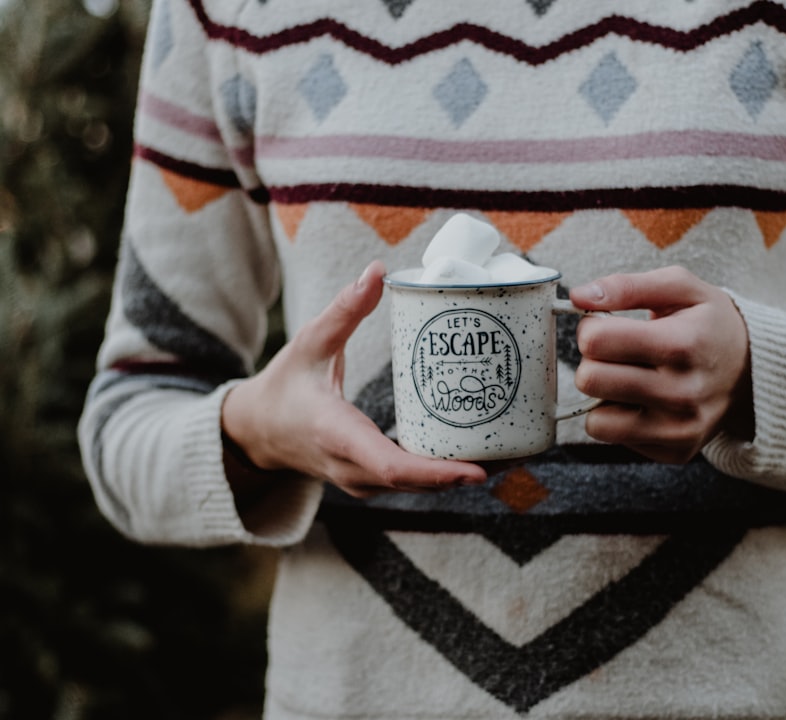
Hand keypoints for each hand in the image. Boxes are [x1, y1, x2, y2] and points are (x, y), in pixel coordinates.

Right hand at [221, 260, 487, 498]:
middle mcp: (352, 468)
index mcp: (336, 435)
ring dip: (461, 474)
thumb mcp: (309, 344)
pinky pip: (413, 483)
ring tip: (510, 453)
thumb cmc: (286, 386)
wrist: (259, 432)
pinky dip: (445, 472)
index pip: (389, 465)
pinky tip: (480, 453)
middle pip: (415, 482)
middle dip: (464, 473)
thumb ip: (344, 310)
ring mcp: (362, 481)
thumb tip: (376, 271)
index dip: (434, 472)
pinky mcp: (372, 481)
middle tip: (514, 453)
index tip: (475, 471)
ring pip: (418, 487)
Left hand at [569, 266, 752, 463]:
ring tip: (629, 378)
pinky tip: (644, 401)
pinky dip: (619, 418)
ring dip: (603, 396)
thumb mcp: (680, 288)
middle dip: (593, 361)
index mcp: (681, 344)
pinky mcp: (674, 451)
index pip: (596, 341)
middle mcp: (682, 393)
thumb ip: (627, 287)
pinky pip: (613, 438)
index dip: (590, 328)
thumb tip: (579, 296)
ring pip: (595, 420)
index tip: (607, 326)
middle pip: (589, 380)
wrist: (754, 371)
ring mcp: (679, 429)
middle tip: (617, 354)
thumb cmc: (710, 324)